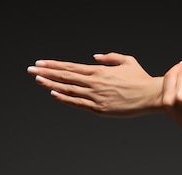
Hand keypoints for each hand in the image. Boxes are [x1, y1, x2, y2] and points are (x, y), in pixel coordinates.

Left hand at [27, 52, 162, 117]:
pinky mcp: (100, 109)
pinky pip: (78, 103)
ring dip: (51, 84)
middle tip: (30, 70)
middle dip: (46, 73)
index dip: (53, 65)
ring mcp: (96, 96)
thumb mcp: (127, 61)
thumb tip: (94, 57)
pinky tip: (54, 94)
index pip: (70, 67)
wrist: (151, 95)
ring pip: (68, 89)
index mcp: (99, 71)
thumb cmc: (141, 79)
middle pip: (65, 76)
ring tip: (38, 80)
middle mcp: (94, 82)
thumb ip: (109, 57)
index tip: (40, 63)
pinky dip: (65, 98)